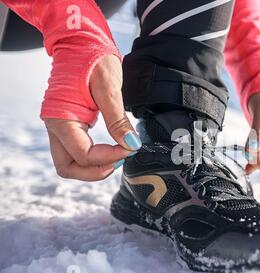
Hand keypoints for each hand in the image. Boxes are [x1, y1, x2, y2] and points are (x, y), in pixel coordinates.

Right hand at [45, 55, 140, 180]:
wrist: (81, 43)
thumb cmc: (93, 59)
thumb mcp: (109, 88)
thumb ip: (118, 120)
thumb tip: (131, 144)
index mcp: (60, 117)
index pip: (83, 154)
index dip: (109, 157)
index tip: (131, 148)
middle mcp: (55, 126)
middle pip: (69, 167)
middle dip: (95, 170)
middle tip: (121, 159)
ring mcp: (60, 127)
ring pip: (71, 163)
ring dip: (94, 166)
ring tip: (118, 155)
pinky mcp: (69, 125)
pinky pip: (76, 151)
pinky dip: (93, 156)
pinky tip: (111, 148)